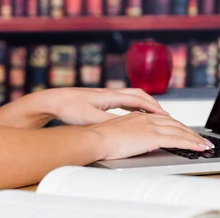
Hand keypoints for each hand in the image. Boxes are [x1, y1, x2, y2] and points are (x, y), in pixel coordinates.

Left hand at [45, 87, 170, 125]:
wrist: (53, 100)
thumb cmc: (69, 107)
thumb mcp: (90, 117)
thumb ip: (108, 121)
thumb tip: (125, 126)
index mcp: (110, 96)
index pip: (139, 99)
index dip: (154, 107)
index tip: (166, 116)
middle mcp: (111, 93)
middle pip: (139, 95)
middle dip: (154, 105)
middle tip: (166, 116)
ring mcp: (106, 95)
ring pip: (132, 97)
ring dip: (145, 105)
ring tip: (155, 115)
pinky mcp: (101, 99)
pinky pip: (124, 101)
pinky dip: (135, 107)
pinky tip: (135, 115)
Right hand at [88, 111, 214, 159]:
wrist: (96, 138)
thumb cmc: (101, 139)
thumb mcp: (119, 134)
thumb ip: (130, 135)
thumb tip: (136, 141)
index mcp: (139, 116)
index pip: (165, 121)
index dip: (178, 127)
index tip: (186, 132)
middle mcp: (148, 118)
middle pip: (176, 124)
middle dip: (191, 132)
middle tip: (201, 139)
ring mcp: (151, 126)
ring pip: (180, 131)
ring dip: (195, 138)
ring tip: (205, 145)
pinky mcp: (153, 136)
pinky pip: (178, 140)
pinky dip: (191, 143)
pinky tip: (199, 147)